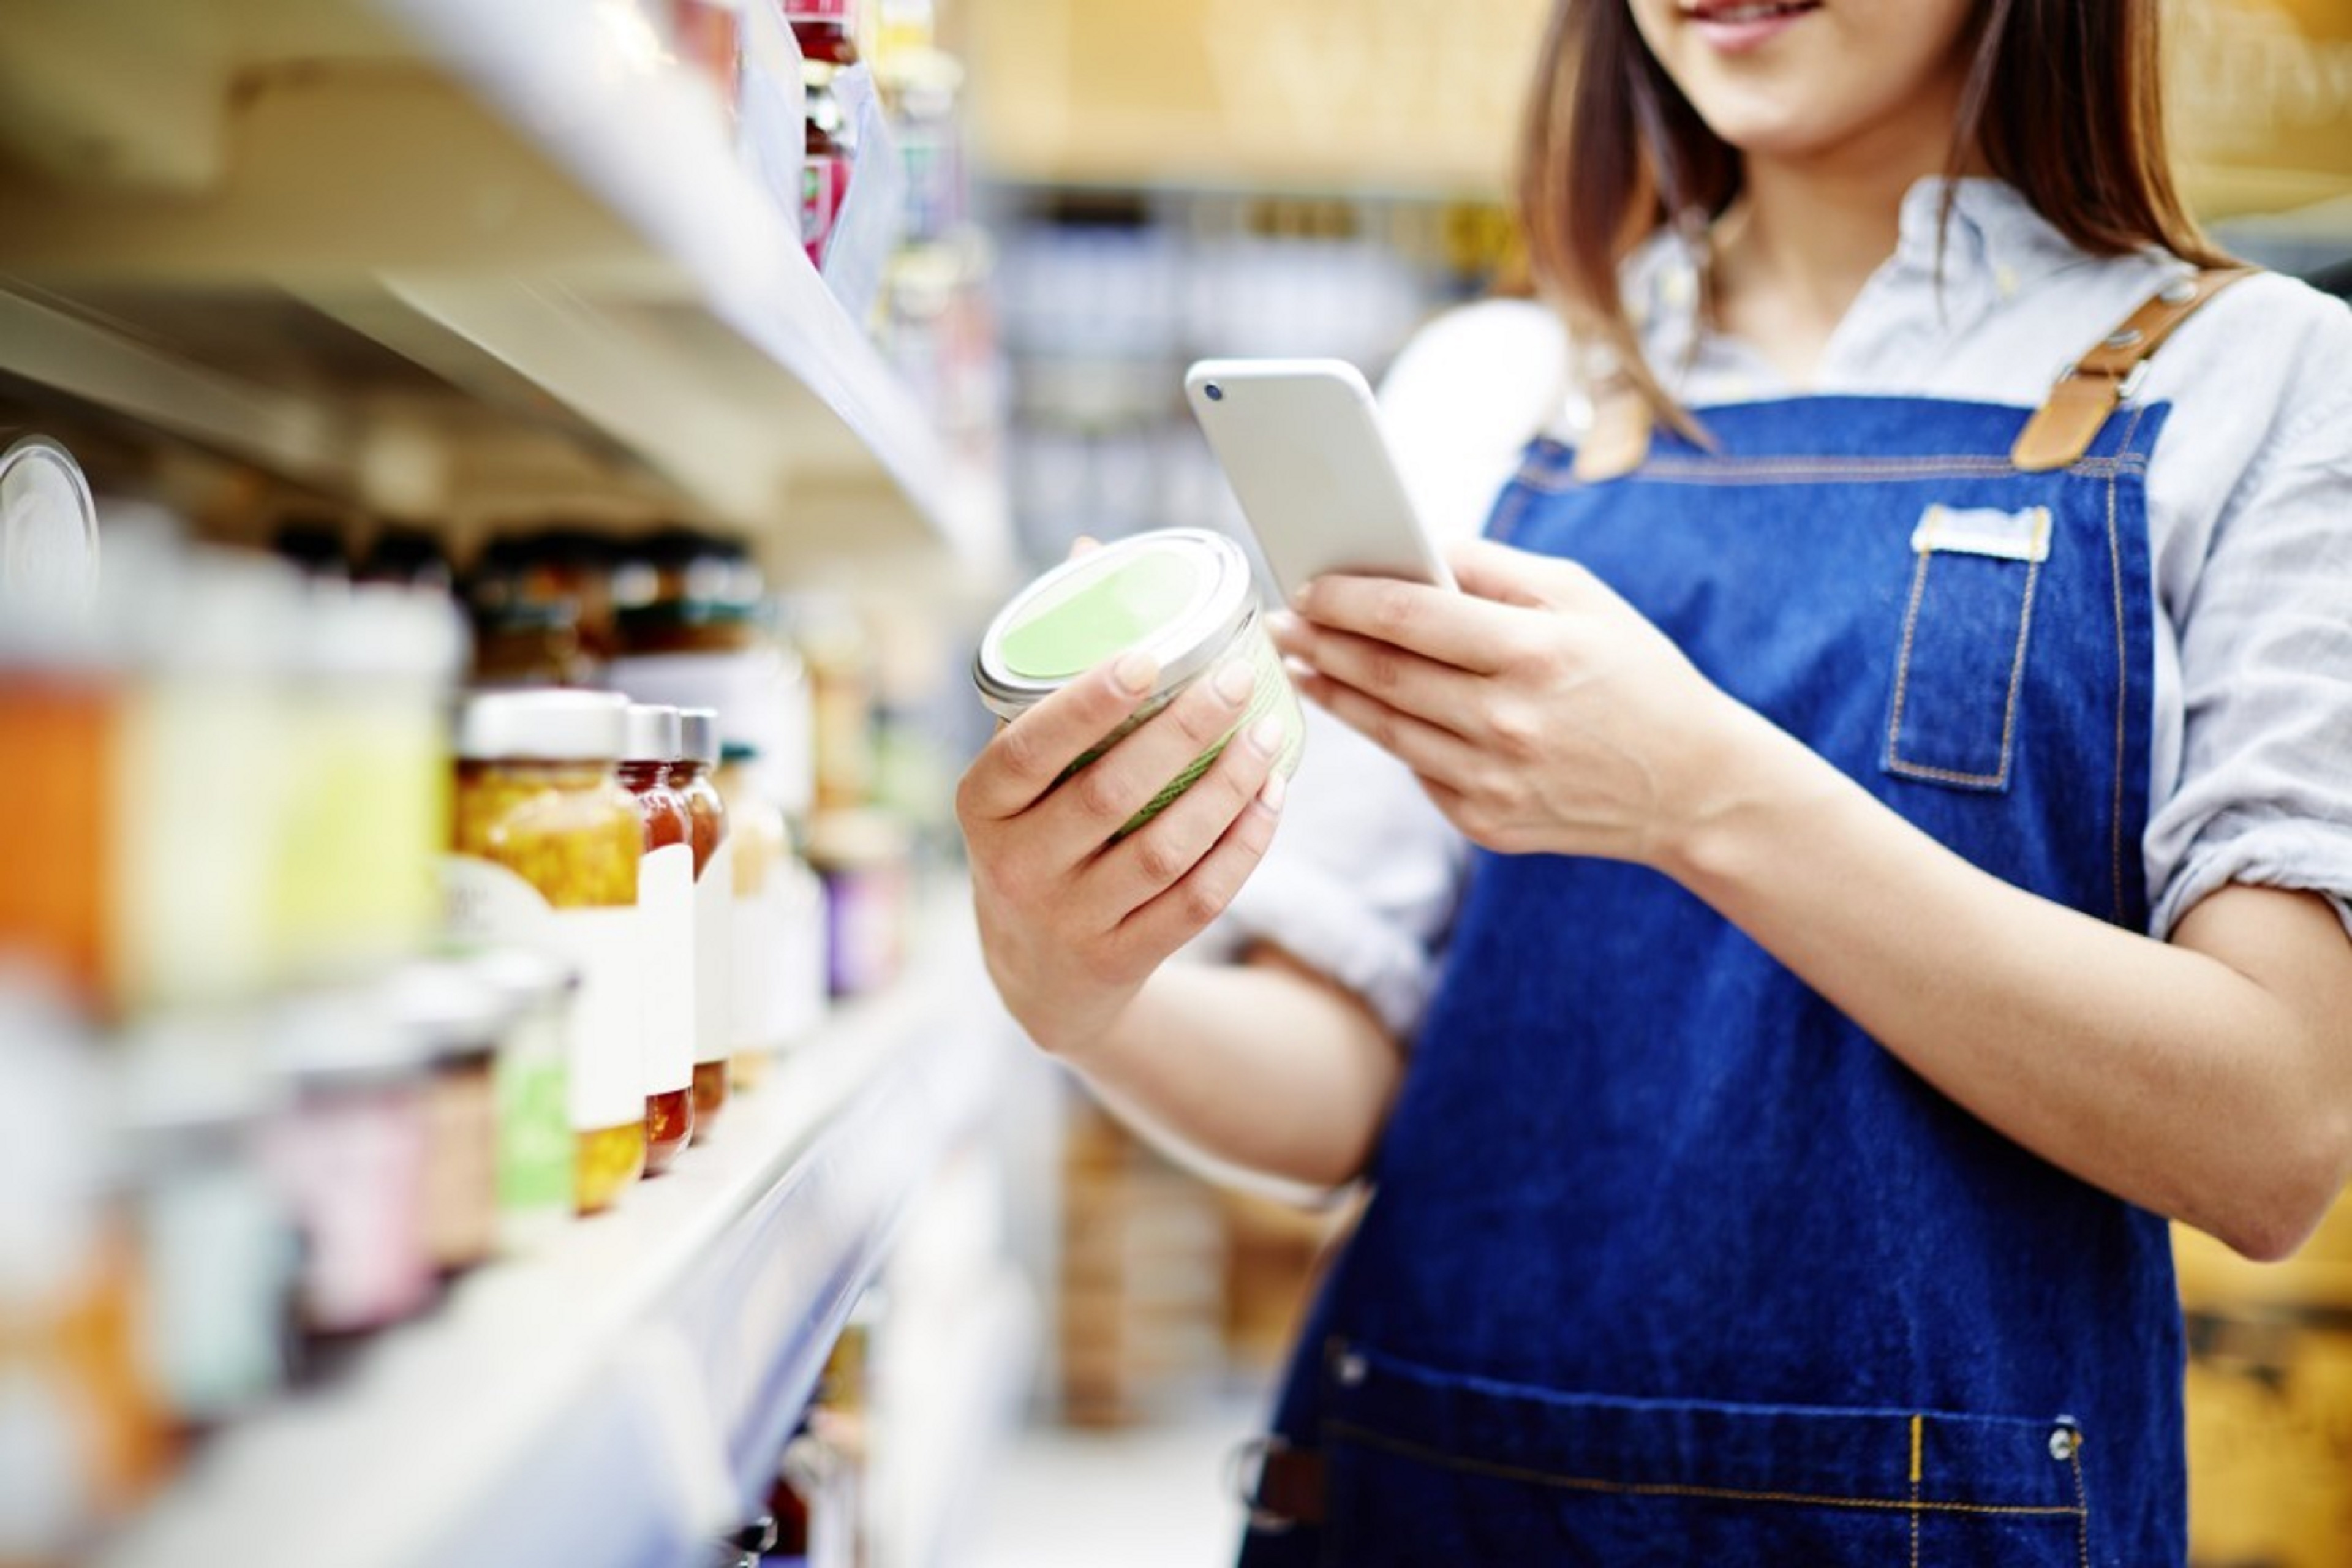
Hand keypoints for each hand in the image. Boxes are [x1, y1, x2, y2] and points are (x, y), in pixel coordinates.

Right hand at [955, 648, 1288, 1057]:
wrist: (1038, 975)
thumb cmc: (1035, 836)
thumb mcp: (1018, 775)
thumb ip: (1052, 678)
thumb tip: (1088, 557)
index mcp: (981, 806)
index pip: (1027, 750)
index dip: (1087, 705)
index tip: (1149, 656)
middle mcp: (1016, 866)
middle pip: (1108, 795)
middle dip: (1182, 732)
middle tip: (1236, 680)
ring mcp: (1068, 919)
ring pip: (1162, 851)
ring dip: (1226, 789)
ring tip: (1267, 735)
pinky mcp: (1119, 960)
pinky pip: (1195, 902)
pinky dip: (1242, 847)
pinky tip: (1271, 798)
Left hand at [1273, 538, 1755, 866]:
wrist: (1694, 788)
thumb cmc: (1635, 674)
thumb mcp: (1583, 599)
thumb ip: (1495, 570)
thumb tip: (1412, 548)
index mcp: (1535, 653)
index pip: (1412, 617)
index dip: (1347, 599)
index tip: (1305, 583)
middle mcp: (1509, 721)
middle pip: (1384, 674)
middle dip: (1321, 642)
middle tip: (1280, 623)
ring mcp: (1494, 781)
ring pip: (1386, 729)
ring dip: (1333, 692)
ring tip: (1301, 662)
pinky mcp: (1486, 824)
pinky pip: (1417, 772)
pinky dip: (1386, 736)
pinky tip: (1358, 709)